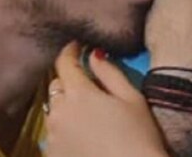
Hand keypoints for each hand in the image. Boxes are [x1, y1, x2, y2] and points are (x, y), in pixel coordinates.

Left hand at [45, 42, 167, 156]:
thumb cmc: (139, 137)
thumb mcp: (132, 98)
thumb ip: (109, 72)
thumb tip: (93, 54)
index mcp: (79, 94)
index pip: (64, 63)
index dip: (70, 51)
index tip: (77, 46)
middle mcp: (59, 113)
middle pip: (57, 87)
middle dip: (69, 81)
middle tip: (89, 86)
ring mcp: (52, 137)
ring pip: (54, 111)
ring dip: (66, 107)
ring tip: (87, 115)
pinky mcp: (52, 155)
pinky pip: (53, 134)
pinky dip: (64, 130)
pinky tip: (83, 137)